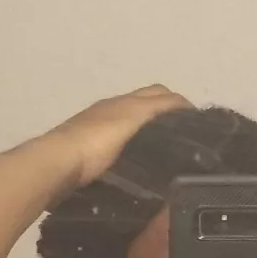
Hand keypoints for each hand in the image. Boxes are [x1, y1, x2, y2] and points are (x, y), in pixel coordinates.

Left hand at [54, 84, 192, 189]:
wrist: (57, 164)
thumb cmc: (96, 141)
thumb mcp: (133, 117)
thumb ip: (158, 107)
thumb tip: (182, 103)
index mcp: (123, 102)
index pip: (159, 94)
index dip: (180, 104)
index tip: (198, 123)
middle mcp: (111, 110)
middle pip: (145, 103)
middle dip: (166, 112)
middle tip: (185, 137)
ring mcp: (98, 130)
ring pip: (132, 122)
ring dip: (150, 128)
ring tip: (167, 150)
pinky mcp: (89, 151)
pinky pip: (120, 141)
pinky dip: (134, 143)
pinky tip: (140, 160)